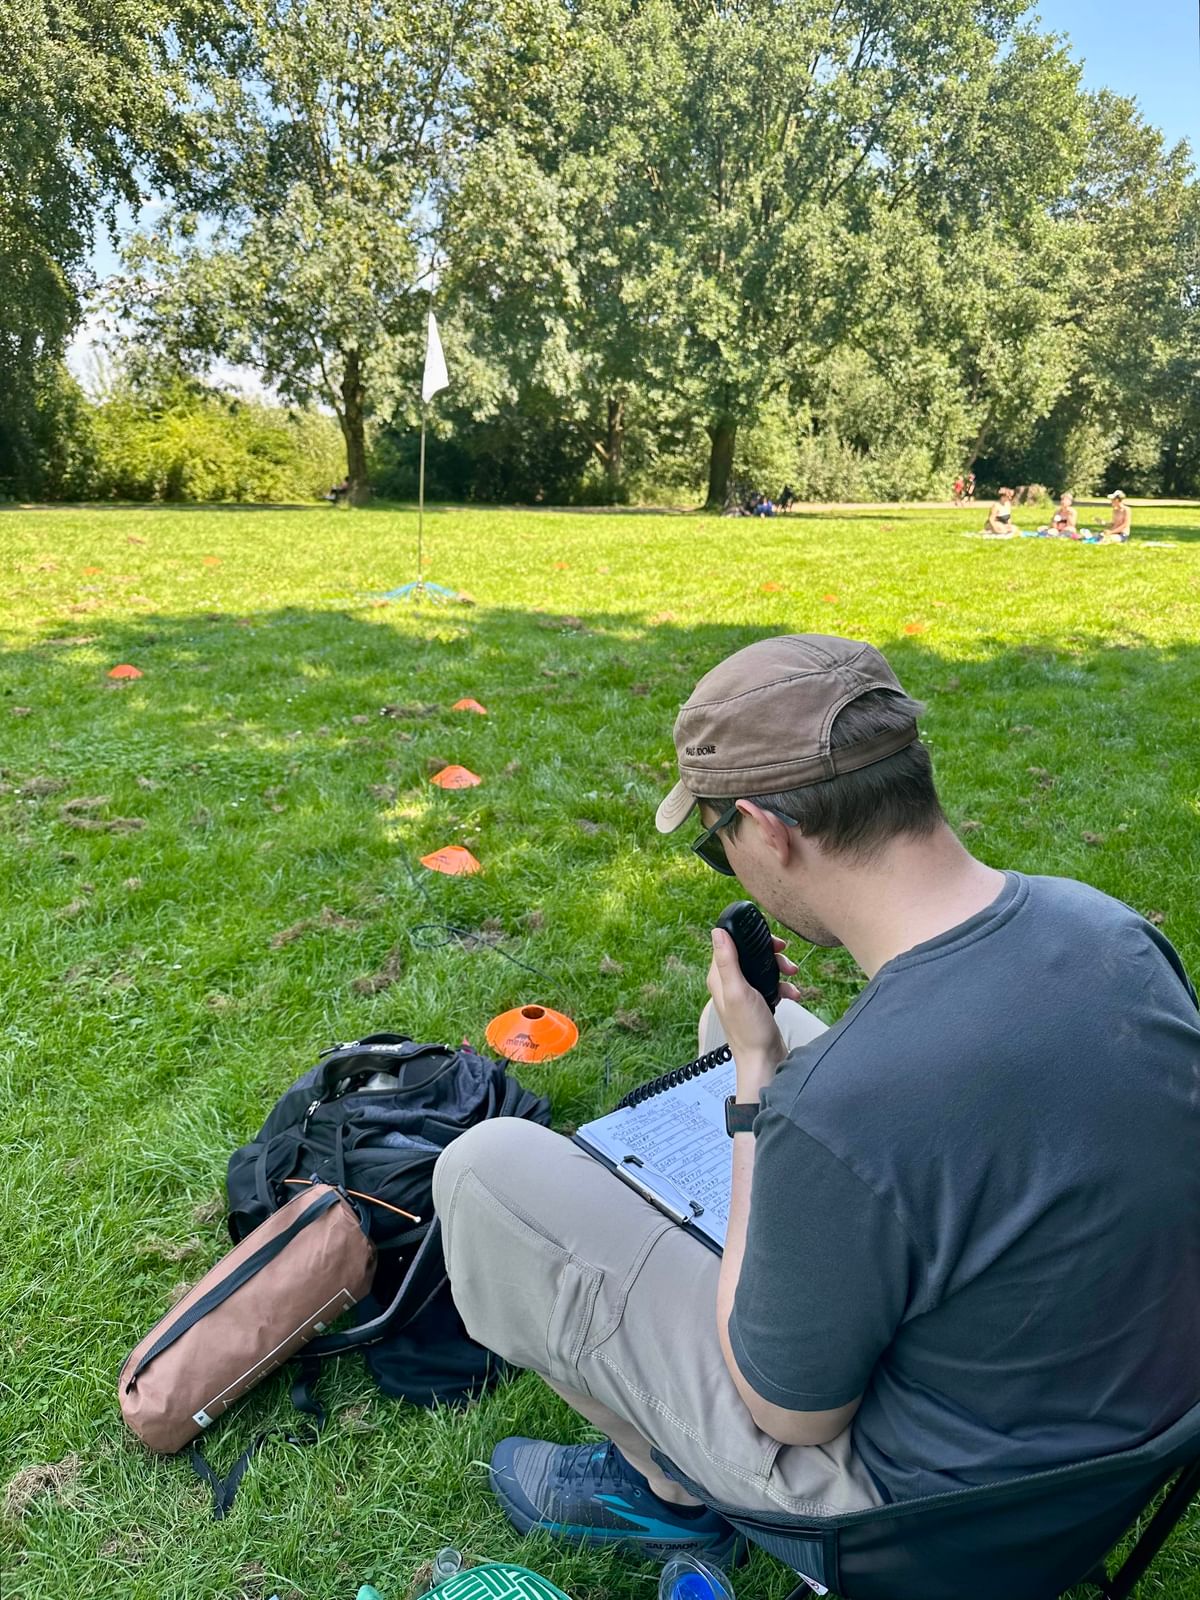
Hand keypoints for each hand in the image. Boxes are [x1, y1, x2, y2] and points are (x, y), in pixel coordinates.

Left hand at [707, 928, 800, 1088]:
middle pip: (749, 954)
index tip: (767, 938)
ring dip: (780, 969)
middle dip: (769, 953)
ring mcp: (744, 994)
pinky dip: (784, 986)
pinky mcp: (758, 1003)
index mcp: (719, 978)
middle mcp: (729, 984)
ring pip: (763, 968)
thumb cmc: (749, 1031)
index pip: (728, 944)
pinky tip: (793, 994)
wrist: (764, 1061)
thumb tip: (717, 931)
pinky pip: (772, 985)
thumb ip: (728, 961)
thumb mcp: (738, 991)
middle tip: (783, 954)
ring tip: (793, 973)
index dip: (747, 937)